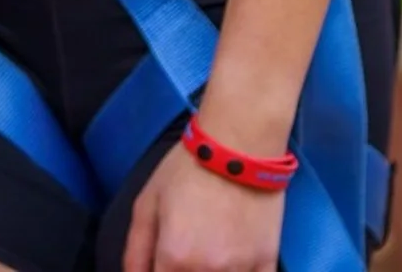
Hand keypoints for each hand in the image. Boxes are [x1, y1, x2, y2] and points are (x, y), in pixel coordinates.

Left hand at [124, 141, 284, 271]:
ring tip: (204, 257)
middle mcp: (207, 271)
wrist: (239, 144)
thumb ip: (135, 251)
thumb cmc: (189, 168)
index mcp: (173, 258)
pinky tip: (230, 266)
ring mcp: (239, 270)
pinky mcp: (266, 262)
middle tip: (182, 259)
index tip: (162, 266)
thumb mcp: (147, 203)